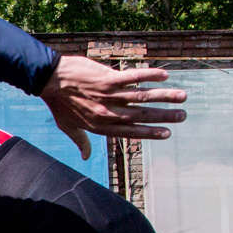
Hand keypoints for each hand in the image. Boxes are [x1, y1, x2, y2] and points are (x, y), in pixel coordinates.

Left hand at [38, 56, 186, 158]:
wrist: (48, 80)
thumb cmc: (58, 104)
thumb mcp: (67, 127)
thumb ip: (80, 142)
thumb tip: (85, 157)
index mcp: (101, 126)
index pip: (131, 131)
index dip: (150, 133)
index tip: (167, 134)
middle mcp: (108, 112)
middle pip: (142, 115)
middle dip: (164, 116)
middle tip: (183, 116)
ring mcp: (109, 95)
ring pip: (142, 97)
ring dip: (164, 96)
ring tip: (182, 96)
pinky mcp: (107, 78)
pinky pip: (133, 77)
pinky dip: (149, 75)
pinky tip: (165, 76)